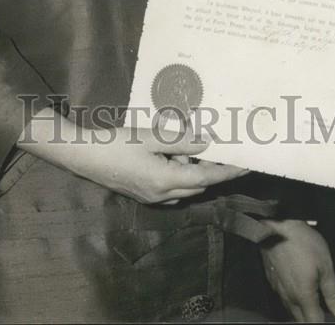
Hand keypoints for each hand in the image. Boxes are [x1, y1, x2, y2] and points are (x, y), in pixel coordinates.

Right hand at [20, 110, 247, 203]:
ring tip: (197, 146)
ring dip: (195, 170)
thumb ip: (182, 140)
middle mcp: (163, 195)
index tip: (247, 165)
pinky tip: (177, 156)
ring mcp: (153, 198)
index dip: (229, 172)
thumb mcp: (152, 136)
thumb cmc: (118, 143)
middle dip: (213, 170)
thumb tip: (208, 142)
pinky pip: (173, 189)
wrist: (86, 156)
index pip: (207, 177)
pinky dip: (182, 175)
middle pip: (199, 185)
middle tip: (226, 150)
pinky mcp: (145, 195)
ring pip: (186, 187)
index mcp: (167, 181)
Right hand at [261, 219, 334, 322]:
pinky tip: (297, 290)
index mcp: (304, 296)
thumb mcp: (325, 265)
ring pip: (290, 310)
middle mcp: (289, 297)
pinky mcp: (272, 280)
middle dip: (311, 320)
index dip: (322, 324)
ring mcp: (278, 289)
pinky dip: (292, 300)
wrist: (277, 226)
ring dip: (301, 311)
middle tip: (320, 314)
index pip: (313, 322)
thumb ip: (332, 293)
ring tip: (311, 305)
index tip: (329, 320)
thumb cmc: (303, 243)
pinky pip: (283, 297)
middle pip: (300, 320)